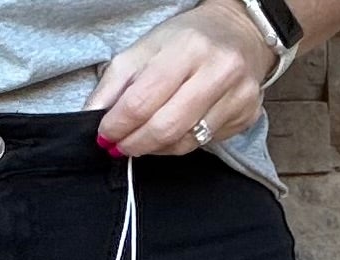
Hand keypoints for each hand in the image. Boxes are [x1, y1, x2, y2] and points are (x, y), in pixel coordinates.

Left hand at [86, 0, 274, 155]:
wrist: (242, 32)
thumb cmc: (188, 40)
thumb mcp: (146, 48)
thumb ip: (115, 83)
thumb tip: (92, 119)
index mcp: (189, 48)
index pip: (142, 101)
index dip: (118, 125)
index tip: (104, 135)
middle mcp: (219, 71)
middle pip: (165, 128)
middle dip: (134, 143)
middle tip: (119, 147)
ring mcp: (237, 96)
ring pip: (183, 143)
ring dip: (154, 147)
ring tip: (142, 139)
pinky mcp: (246, 115)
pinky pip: (202, 144)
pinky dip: (178, 144)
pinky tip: (171, 132)